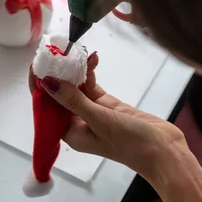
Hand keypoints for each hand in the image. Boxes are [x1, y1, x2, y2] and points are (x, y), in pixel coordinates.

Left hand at [29, 53, 186, 178]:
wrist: (163, 150)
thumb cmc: (129, 141)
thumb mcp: (98, 118)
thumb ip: (72, 100)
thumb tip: (47, 82)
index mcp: (70, 133)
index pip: (46, 107)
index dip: (39, 86)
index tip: (38, 64)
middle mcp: (77, 123)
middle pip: (59, 95)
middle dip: (57, 74)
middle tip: (57, 51)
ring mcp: (92, 113)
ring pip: (76, 88)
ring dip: (75, 71)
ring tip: (77, 51)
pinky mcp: (107, 105)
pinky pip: (92, 86)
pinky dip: (90, 73)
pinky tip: (93, 60)